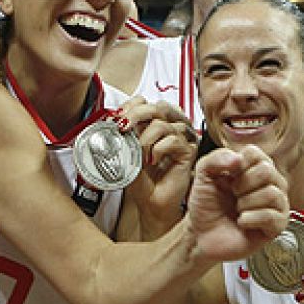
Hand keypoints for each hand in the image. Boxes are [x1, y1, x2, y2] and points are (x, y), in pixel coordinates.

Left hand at [120, 97, 195, 232]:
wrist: (150, 202)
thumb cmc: (141, 179)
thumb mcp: (126, 152)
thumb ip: (124, 134)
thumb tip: (114, 119)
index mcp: (155, 123)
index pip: (146, 101)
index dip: (131, 106)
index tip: (117, 119)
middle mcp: (170, 127)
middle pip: (158, 106)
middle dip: (136, 115)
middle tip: (123, 128)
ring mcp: (182, 138)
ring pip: (164, 123)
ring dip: (146, 139)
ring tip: (140, 155)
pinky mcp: (189, 151)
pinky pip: (174, 139)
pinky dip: (159, 149)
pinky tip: (152, 161)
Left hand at [185, 146, 287, 262]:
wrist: (201, 235)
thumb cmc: (206, 205)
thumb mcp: (204, 175)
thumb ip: (216, 158)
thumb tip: (238, 158)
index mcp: (255, 167)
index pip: (256, 153)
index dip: (237, 165)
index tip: (229, 177)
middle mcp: (270, 183)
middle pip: (267, 171)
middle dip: (242, 185)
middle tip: (233, 195)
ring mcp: (277, 204)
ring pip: (270, 194)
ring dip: (245, 204)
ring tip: (237, 210)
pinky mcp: (277, 226)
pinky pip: (270, 216)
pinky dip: (250, 219)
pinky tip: (241, 222)